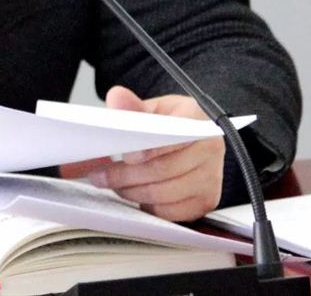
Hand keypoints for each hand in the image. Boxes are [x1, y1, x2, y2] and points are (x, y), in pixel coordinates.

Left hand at [65, 86, 224, 221]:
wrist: (191, 137)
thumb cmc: (171, 122)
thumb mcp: (153, 107)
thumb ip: (132, 106)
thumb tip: (117, 98)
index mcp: (196, 119)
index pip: (173, 136)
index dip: (147, 149)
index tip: (124, 155)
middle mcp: (210, 149)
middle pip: (163, 169)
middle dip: (125, 175)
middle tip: (99, 175)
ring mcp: (211, 178)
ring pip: (164, 194)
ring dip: (131, 192)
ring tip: (112, 184)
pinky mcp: (205, 201)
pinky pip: (171, 212)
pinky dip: (147, 206)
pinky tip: (133, 194)